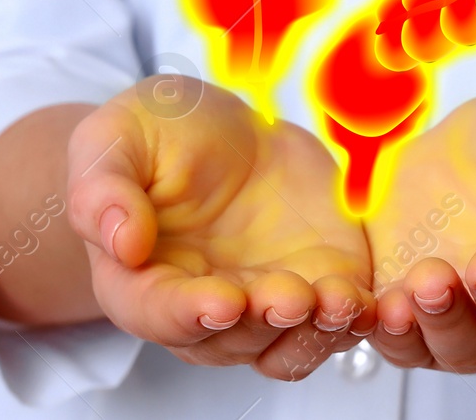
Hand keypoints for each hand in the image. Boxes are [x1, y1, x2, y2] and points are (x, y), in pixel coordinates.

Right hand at [67, 77, 375, 379]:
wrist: (227, 129)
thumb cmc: (160, 135)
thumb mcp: (117, 138)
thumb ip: (105, 188)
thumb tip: (118, 242)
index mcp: (140, 280)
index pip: (158, 313)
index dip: (190, 313)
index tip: (222, 300)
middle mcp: (202, 307)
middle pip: (230, 340)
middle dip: (264, 322)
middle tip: (291, 294)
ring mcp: (262, 303)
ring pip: (286, 347)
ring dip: (314, 333)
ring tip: (338, 299)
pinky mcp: (317, 284)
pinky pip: (336, 323)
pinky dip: (355, 319)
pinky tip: (370, 298)